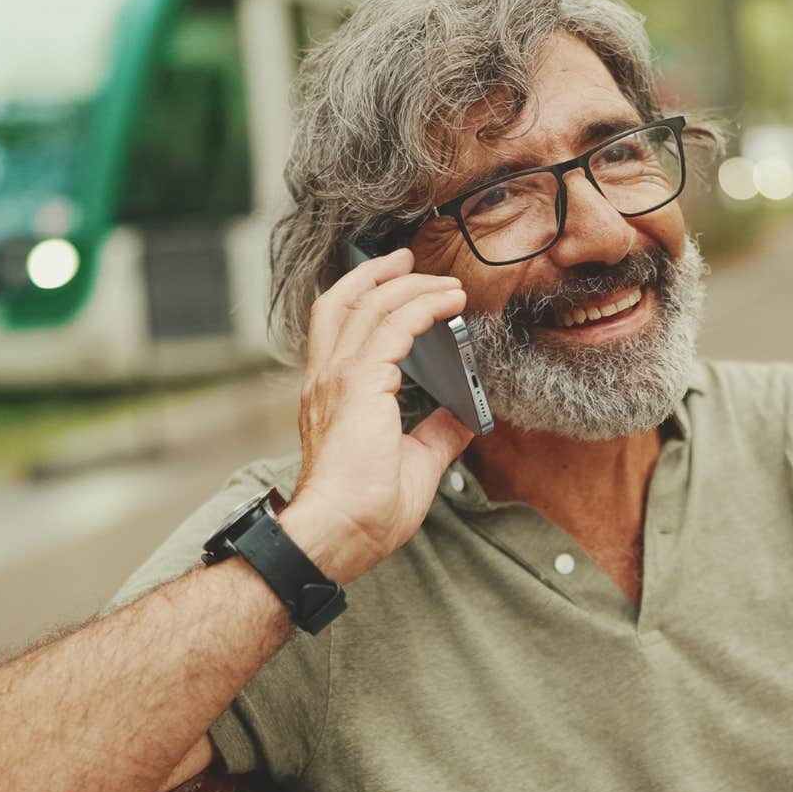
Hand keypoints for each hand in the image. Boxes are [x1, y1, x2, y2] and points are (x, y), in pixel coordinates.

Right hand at [283, 248, 472, 583]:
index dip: (366, 298)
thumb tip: (466, 416)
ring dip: (410, 285)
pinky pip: (394, 325)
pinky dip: (423, 306)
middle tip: (408, 260)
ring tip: (444, 282)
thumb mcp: (414, 463)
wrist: (341, 531)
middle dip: (376, 273)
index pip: (339, 328)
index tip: (398, 284)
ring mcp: (338, 378)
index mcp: (330, 396)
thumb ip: (436, 434)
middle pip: (342, 301)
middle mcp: (326, 379)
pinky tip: (448, 304)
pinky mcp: (359, 383)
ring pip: (369, 304)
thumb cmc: (366, 511)